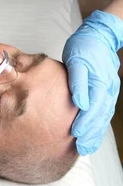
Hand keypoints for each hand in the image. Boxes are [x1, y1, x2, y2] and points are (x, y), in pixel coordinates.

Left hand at [63, 10, 121, 154]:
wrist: (99, 36)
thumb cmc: (84, 47)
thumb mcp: (76, 60)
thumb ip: (78, 81)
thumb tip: (79, 102)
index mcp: (99, 83)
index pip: (93, 108)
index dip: (85, 122)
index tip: (76, 134)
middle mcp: (107, 90)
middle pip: (100, 117)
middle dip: (91, 134)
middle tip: (81, 148)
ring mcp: (108, 92)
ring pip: (103, 117)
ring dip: (96, 133)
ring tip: (87, 147)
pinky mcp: (105, 92)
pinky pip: (103, 112)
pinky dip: (98, 125)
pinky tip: (91, 135)